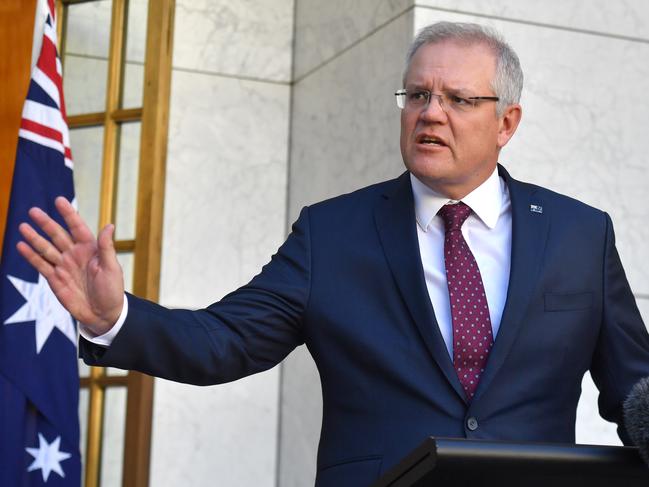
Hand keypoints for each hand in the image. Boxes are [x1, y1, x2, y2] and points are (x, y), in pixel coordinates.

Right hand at [16, 196, 124, 335]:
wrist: (103, 314)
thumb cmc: (112, 290)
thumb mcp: (112, 268)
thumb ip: (107, 247)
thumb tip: (109, 225)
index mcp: (91, 249)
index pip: (78, 227)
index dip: (68, 214)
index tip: (59, 200)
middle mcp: (75, 254)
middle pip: (58, 235)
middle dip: (46, 223)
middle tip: (33, 211)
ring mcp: (63, 266)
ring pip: (46, 248)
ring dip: (35, 238)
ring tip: (23, 226)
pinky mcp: (54, 279)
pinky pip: (41, 265)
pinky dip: (31, 256)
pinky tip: (21, 246)